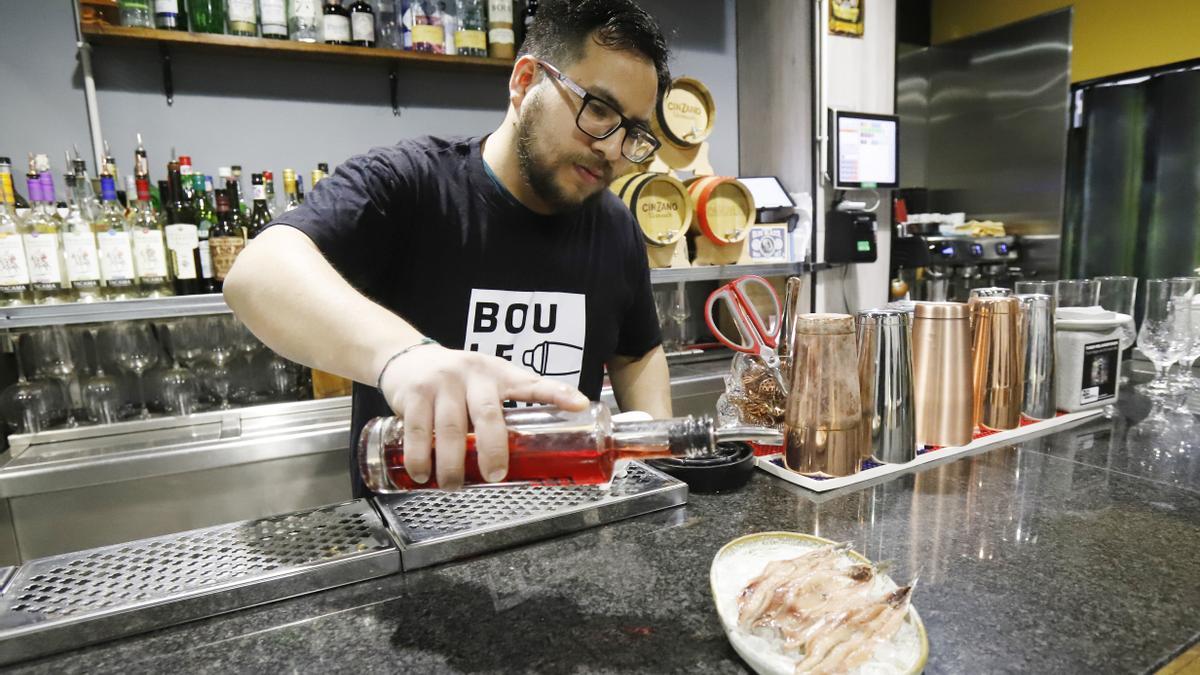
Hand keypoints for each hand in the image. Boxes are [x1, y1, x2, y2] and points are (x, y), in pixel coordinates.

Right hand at [379, 345, 589, 489]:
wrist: (408, 358)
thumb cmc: (457, 381)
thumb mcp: (488, 383)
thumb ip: (508, 408)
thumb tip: (538, 452)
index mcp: (499, 374)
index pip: (532, 383)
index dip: (557, 393)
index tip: (579, 404)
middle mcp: (473, 374)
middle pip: (488, 415)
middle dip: (493, 450)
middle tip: (495, 476)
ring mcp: (442, 382)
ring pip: (449, 429)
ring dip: (451, 464)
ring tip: (453, 485)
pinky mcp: (414, 393)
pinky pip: (418, 430)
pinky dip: (420, 457)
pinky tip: (422, 474)